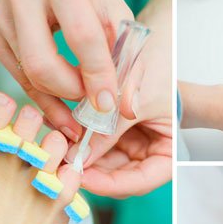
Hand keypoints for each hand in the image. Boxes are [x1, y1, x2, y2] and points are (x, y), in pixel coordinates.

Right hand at [0, 0, 135, 139]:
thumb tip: (126, 106)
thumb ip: (125, 56)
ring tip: (77, 115)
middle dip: (71, 93)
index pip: (81, 36)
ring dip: (56, 100)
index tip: (109, 104)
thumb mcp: (113, 11)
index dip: (98, 75)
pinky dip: (40, 92)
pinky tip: (59, 100)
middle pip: (42, 64)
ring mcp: (1, 15)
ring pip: (27, 75)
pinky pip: (18, 75)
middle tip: (91, 105)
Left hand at [68, 0, 171, 196]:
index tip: (83, 177)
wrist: (154, 39)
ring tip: (55, 146)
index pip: (141, 181)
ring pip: (101, 161)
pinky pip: (92, 141)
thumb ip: (110, 129)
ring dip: (79, 155)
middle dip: (89, 170)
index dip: (112, 184)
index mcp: (167, 151)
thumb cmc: (158, 65)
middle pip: (117, 175)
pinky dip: (77, 139)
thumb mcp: (134, 98)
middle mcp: (147, 151)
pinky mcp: (112, 129)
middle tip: (60, 164)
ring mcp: (129, 141)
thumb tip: (79, 156)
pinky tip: (58, 133)